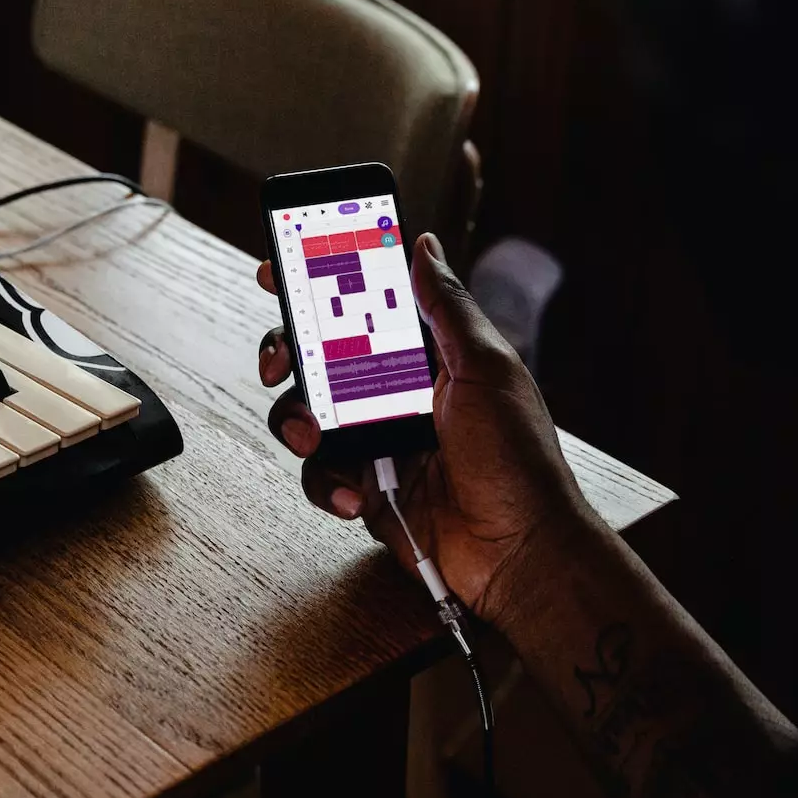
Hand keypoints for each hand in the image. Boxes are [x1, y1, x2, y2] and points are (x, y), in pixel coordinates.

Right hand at [257, 232, 600, 621]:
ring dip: (298, 421)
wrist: (518, 551)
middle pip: (318, 357)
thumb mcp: (487, 369)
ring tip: (315, 437)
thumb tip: (423, 246)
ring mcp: (377, 440)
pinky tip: (357, 494)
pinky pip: (320, 474)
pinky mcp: (365, 487)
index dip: (320, 285)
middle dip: (287, 353)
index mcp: (427, 356)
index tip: (280, 269)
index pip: (365, 306)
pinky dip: (327, 483)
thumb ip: (447, 308)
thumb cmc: (519, 460)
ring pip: (306, 415)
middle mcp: (396, 393)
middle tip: (278, 361)